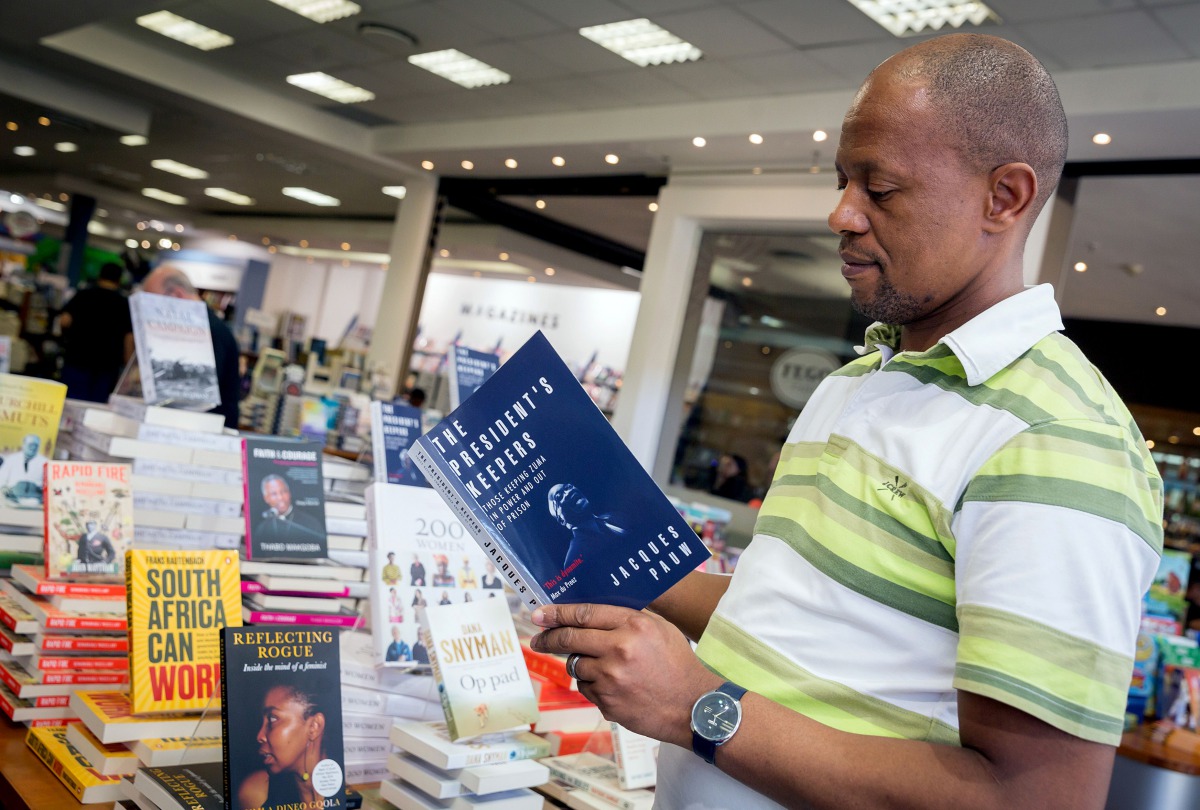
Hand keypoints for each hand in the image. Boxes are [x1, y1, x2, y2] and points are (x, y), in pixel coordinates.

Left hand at [530, 603, 722, 747]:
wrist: (693, 706)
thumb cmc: (677, 663)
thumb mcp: (660, 628)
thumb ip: (627, 617)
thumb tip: (590, 612)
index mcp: (633, 625)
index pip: (584, 614)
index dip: (557, 613)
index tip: (540, 614)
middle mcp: (619, 650)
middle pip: (570, 639)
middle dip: (549, 637)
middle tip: (538, 638)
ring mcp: (611, 679)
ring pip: (575, 665)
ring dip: (580, 663)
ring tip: (601, 665)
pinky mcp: (608, 703)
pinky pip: (586, 688)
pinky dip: (593, 684)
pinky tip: (613, 685)